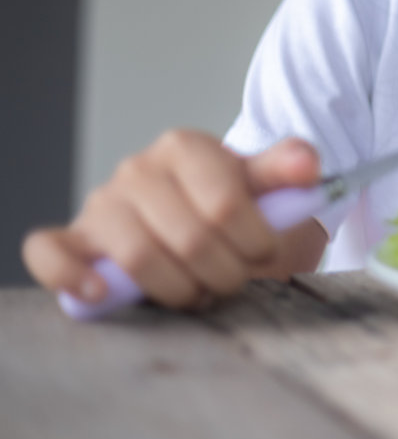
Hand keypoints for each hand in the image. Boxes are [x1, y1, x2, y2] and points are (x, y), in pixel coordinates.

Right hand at [21, 131, 320, 308]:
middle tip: (236, 279)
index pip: (224, 204)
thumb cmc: (238, 211)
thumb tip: (307, 163)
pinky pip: (50, 252)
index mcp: (185, 147)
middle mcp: (138, 169)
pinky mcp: (74, 238)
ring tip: (199, 292)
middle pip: (188, 238)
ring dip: (178, 289)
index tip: (266, 251)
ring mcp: (102, 203)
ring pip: (137, 256)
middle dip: (224, 272)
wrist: (205, 228)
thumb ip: (286, 173)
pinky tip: (103, 292)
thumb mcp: (268, 189)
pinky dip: (73, 275)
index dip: (253, 240)